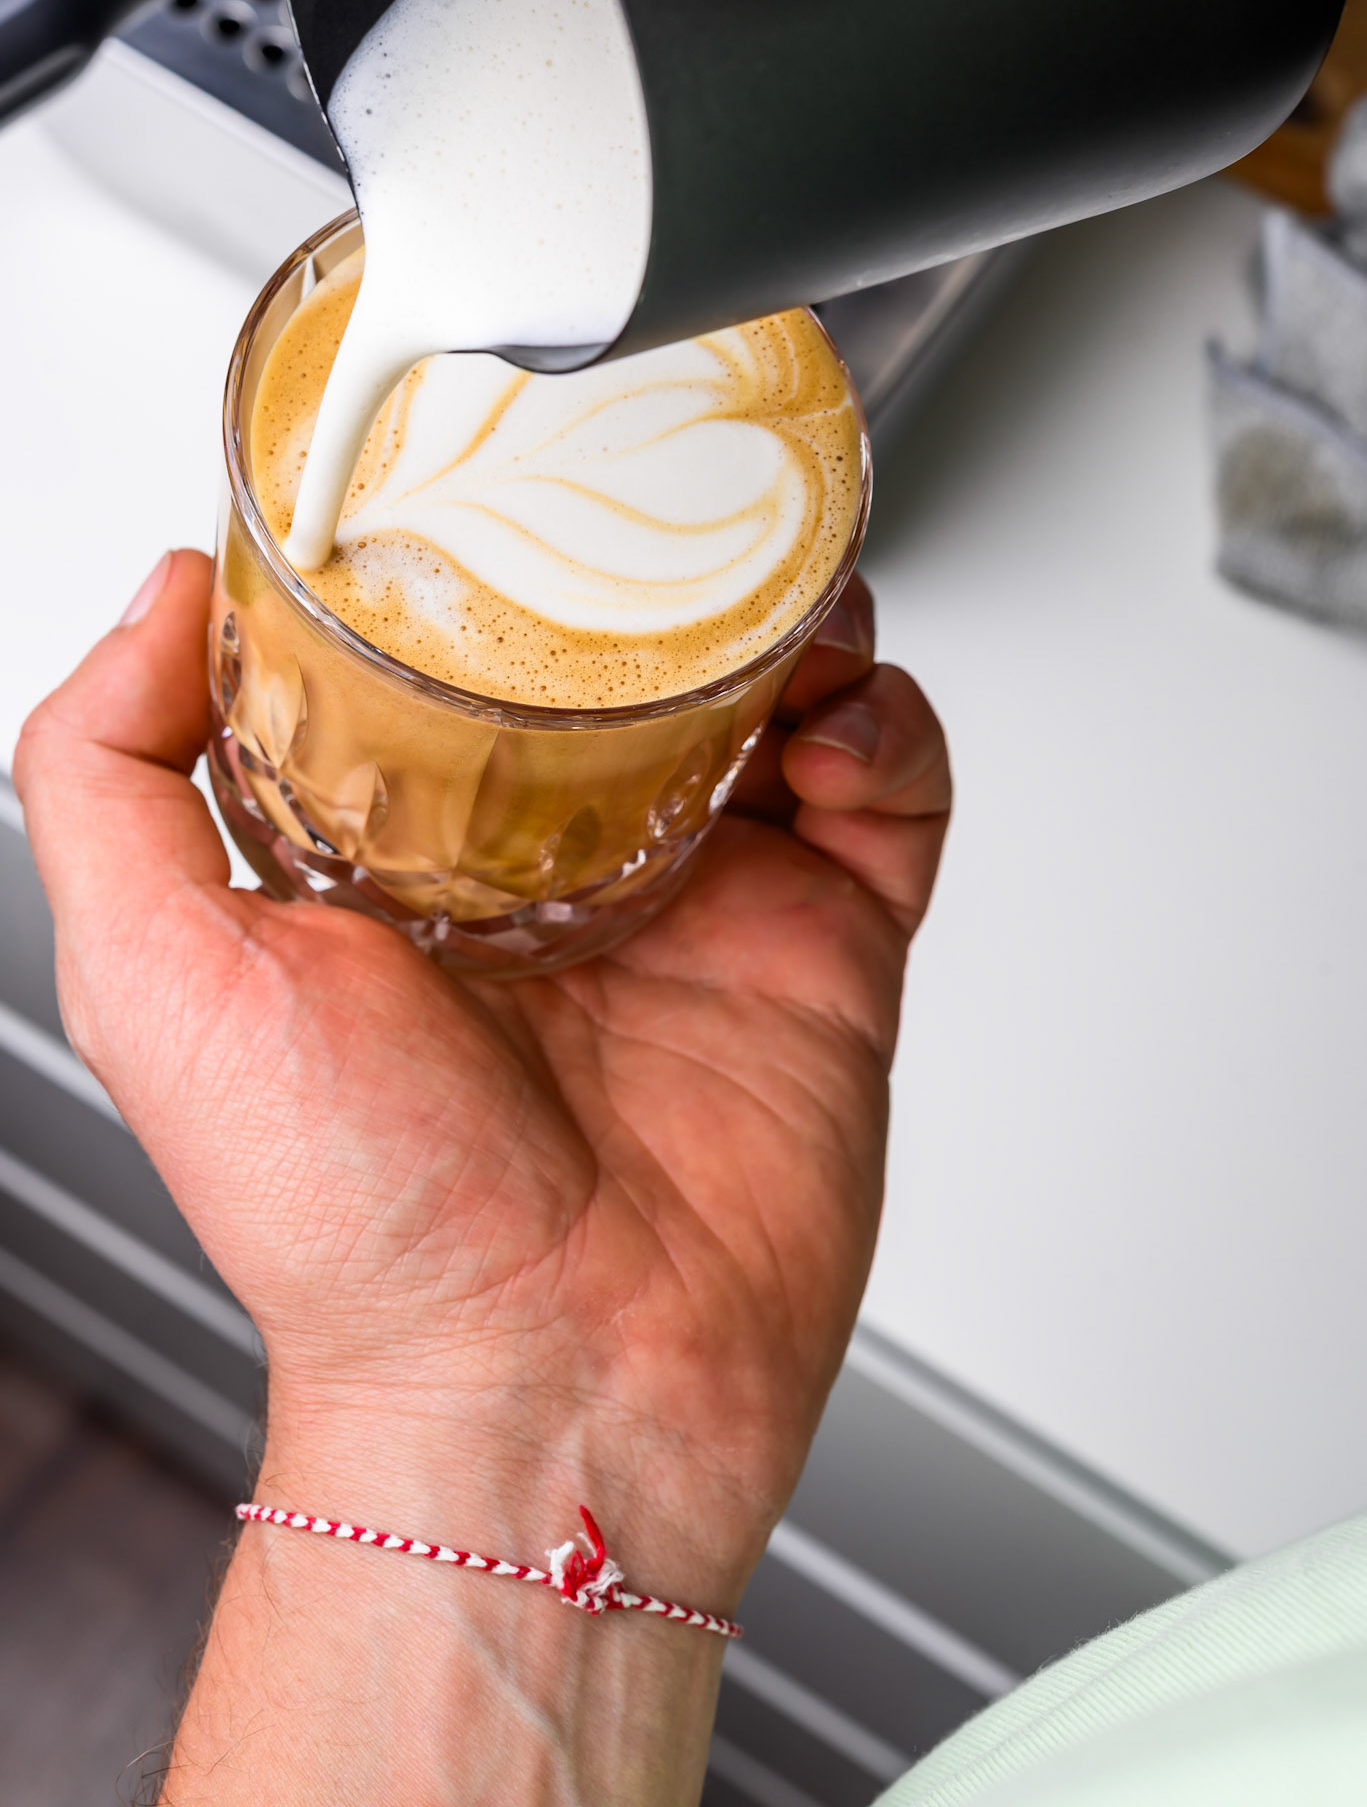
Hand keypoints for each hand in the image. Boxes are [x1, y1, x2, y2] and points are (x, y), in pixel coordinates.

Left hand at [16, 548, 947, 1801]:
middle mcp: (560, 871)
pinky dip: (892, 727)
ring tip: (778, 607)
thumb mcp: (156, 975)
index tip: (492, 484)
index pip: (458, 658)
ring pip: (778, 695)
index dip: (481, 561)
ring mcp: (702, 904)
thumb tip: (162, 596)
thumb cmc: (354, 1224)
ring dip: (795, 618)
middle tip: (668, 517)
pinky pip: (890, 794)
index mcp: (415, 859)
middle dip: (661, 571)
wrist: (547, 1389)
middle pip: (635, 658)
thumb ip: (107, 776)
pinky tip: (838, 726)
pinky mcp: (818, 953)